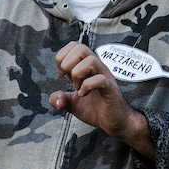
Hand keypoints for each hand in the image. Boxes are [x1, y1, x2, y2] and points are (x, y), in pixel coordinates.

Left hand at [50, 42, 155, 159]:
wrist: (115, 123)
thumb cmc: (97, 109)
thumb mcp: (73, 104)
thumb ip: (61, 99)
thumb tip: (53, 99)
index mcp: (88, 66)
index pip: (74, 45)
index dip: (62, 57)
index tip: (62, 74)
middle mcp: (97, 67)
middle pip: (80, 48)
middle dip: (68, 64)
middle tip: (69, 80)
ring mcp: (105, 76)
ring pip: (90, 60)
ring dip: (77, 74)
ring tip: (77, 88)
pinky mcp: (110, 89)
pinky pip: (100, 79)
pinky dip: (87, 86)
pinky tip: (83, 94)